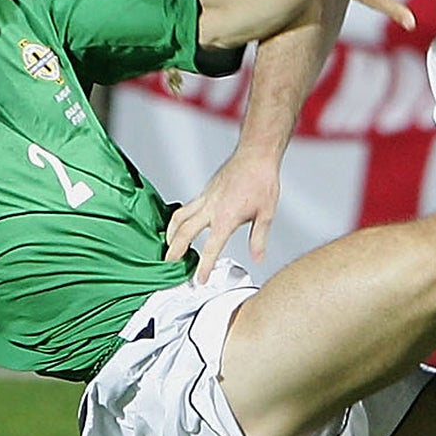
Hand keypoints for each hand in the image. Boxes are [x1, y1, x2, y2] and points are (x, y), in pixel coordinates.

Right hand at [166, 150, 281, 281]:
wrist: (256, 156)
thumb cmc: (262, 181)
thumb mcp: (266, 214)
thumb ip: (258, 239)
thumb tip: (258, 258)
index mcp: (226, 217)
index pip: (211, 247)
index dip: (204, 266)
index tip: (199, 279)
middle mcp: (211, 207)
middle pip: (185, 232)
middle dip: (175, 250)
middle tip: (169, 264)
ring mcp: (205, 198)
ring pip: (179, 217)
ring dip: (171, 234)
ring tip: (169, 246)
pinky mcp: (205, 191)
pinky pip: (186, 207)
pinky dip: (178, 219)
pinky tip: (180, 225)